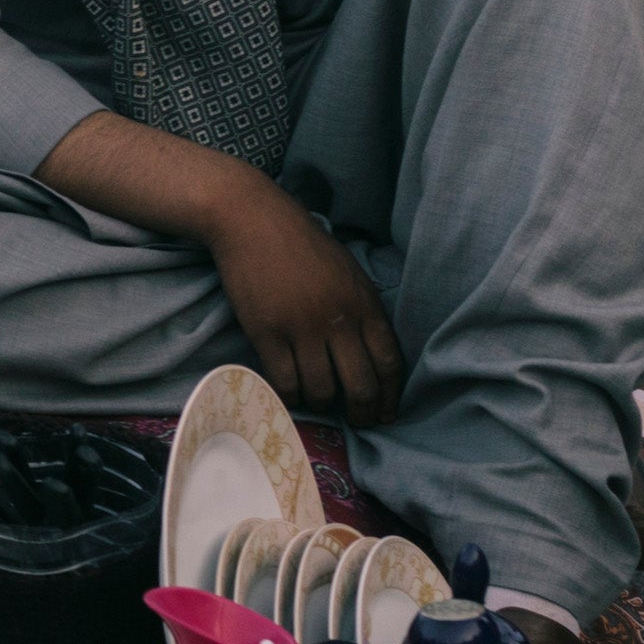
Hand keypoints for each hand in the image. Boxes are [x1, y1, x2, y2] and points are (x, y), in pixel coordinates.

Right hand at [206, 183, 402, 424]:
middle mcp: (337, 319)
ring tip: (317, 400)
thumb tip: (372, 357)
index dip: (390, 396)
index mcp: (364, 303)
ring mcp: (301, 328)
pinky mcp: (266, 333)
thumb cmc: (303, 245)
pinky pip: (284, 381)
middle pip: (360, 385)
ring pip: (321, 390)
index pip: (388, 362)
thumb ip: (363, 311)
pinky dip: (289, 396)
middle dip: (363, 413)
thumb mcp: (348, 272)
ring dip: (322, 404)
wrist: (253, 221)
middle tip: (357, 422)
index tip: (386, 414)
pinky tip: (290, 393)